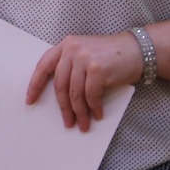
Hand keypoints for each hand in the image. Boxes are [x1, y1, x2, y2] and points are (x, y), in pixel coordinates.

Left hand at [26, 34, 143, 131]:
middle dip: (63, 107)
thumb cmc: (112, 55)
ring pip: (75, 94)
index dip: (35, 85)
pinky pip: (90, 96)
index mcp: (66, 45)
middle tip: (67, 122)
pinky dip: (94, 108)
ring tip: (83, 124)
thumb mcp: (86, 53)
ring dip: (79, 112)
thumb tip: (60, 97)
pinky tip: (97, 114)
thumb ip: (71, 66)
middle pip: (60, 85)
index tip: (30, 100)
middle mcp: (73, 49)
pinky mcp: (97, 70)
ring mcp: (85, 59)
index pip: (43, 66)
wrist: (138, 50)